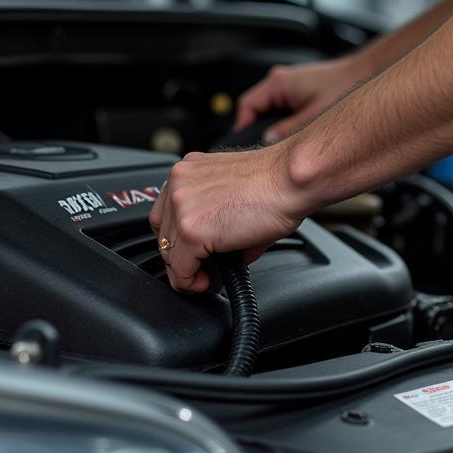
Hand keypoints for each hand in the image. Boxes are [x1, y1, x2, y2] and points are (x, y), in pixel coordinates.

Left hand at [149, 146, 304, 291]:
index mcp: (188, 170)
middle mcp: (179, 183)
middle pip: (163, 233)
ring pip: (169, 253)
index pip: (166, 211)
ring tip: (204, 276)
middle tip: (198, 268)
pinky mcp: (191, 230)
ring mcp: (182, 206)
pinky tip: (205, 282)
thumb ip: (215, 218)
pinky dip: (190, 282)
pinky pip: (180, 269)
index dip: (176, 237)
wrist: (290, 180)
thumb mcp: (234, 193)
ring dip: (186, 268)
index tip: (189, 251)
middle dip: (180, 254)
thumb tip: (218, 251)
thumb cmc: (276, 182)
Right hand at [234, 55, 370, 141]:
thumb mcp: (314, 115)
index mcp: (278, 83)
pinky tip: (294, 134)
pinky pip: (281, 109)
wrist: (364, 73)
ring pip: (269, 111)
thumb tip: (269, 143)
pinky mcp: (298, 91)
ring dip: (273, 126)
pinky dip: (284, 122)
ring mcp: (288, 85)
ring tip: (283, 143)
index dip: (243, 127)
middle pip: (256, 109)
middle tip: (265, 150)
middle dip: (259, 130)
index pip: (247, 106)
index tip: (247, 146)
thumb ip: (289, 130)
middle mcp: (280, 81)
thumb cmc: (344, 86)